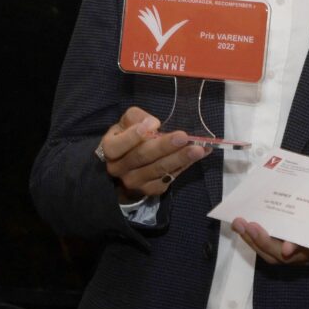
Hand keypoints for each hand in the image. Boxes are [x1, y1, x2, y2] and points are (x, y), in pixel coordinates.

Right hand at [96, 108, 210, 202]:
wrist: (126, 169)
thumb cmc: (127, 139)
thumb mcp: (126, 124)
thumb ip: (136, 118)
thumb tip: (154, 124)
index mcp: (109, 149)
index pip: (117, 145)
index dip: (133, 136)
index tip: (152, 126)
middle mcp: (119, 169)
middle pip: (142, 156)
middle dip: (164, 146)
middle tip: (183, 136)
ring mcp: (135, 182)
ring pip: (159, 169)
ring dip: (180, 158)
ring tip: (198, 148)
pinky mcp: (150, 190)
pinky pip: (169, 177)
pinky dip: (185, 165)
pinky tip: (199, 155)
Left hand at [233, 149, 308, 266]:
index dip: (298, 246)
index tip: (288, 248)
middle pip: (283, 255)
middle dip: (264, 241)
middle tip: (247, 224)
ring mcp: (299, 255)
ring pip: (273, 255)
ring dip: (254, 242)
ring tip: (239, 224)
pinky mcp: (290, 254)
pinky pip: (271, 252)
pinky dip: (256, 242)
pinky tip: (244, 227)